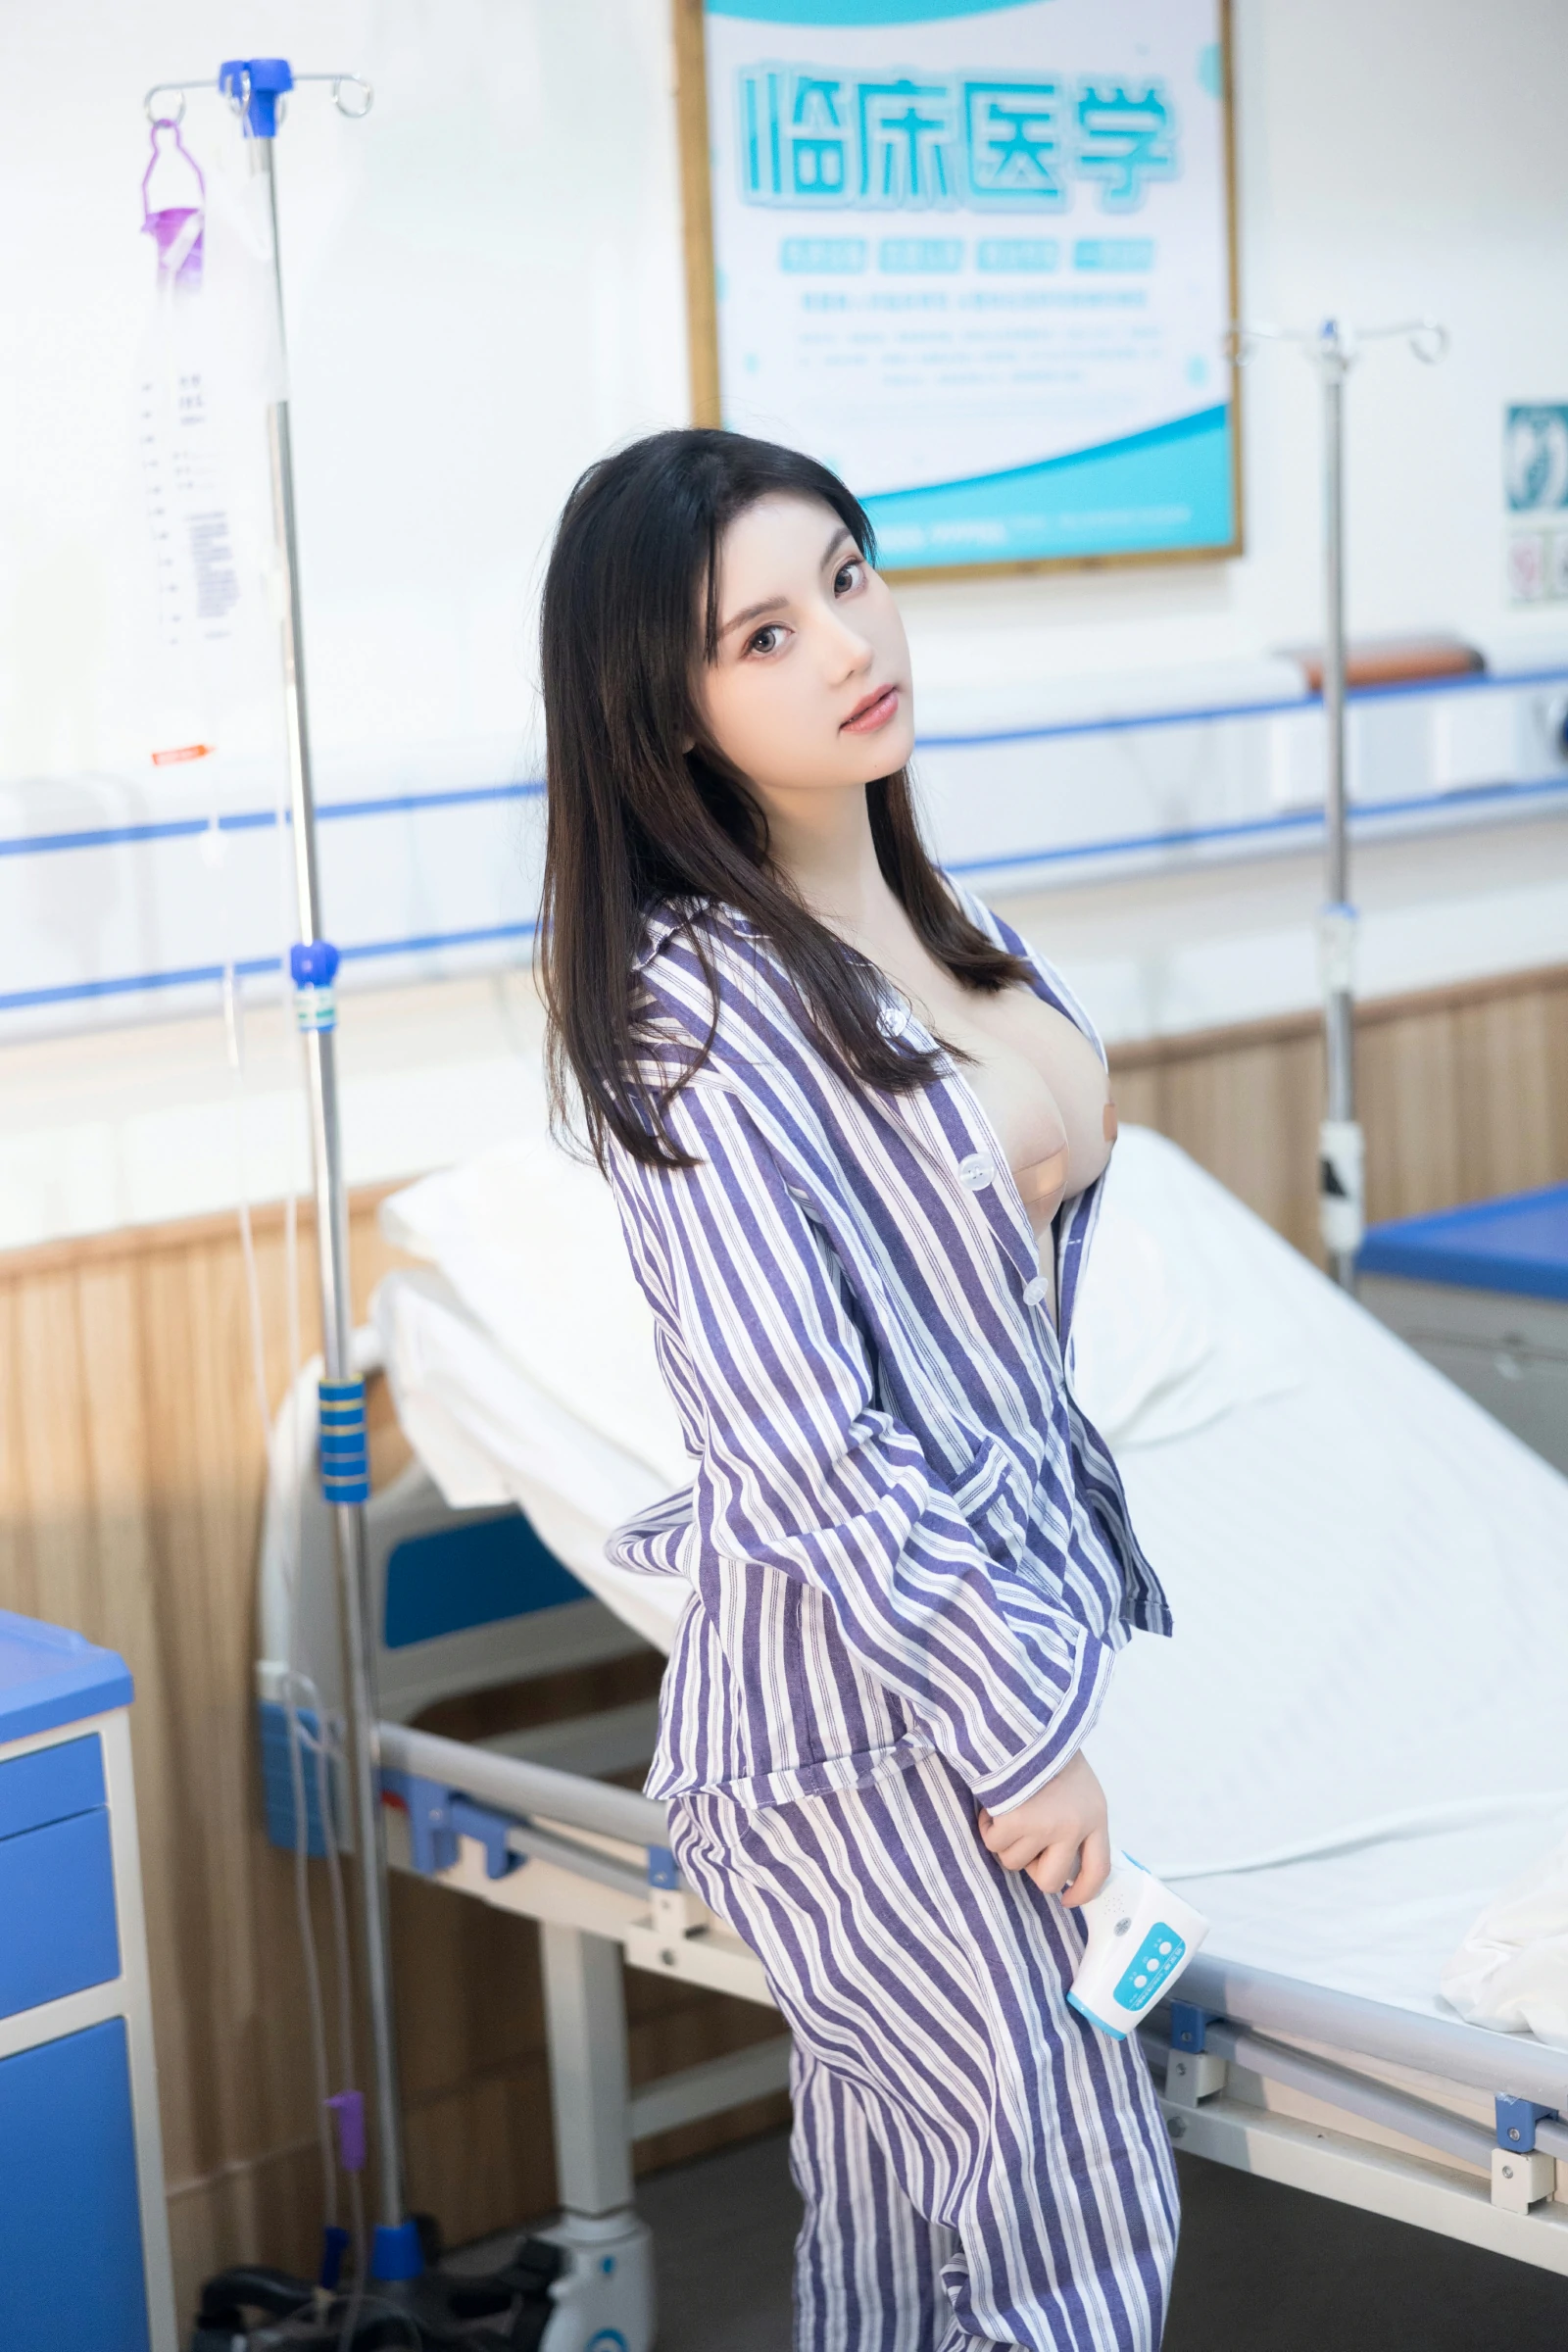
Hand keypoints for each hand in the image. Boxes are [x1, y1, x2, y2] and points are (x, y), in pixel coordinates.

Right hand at [977, 1750, 1110, 1907]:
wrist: (1027, 1724)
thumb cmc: (1049, 1752)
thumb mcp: (1079, 1788)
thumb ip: (1077, 1822)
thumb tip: (1062, 1862)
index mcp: (1096, 1817)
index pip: (1097, 1870)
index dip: (1083, 1892)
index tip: (1068, 1899)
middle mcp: (1074, 1827)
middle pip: (1050, 1879)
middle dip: (1032, 1867)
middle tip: (1024, 1841)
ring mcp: (1045, 1826)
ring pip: (1015, 1861)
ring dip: (1006, 1840)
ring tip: (1008, 1809)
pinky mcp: (1016, 1821)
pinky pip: (994, 1843)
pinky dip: (988, 1827)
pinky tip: (993, 1805)